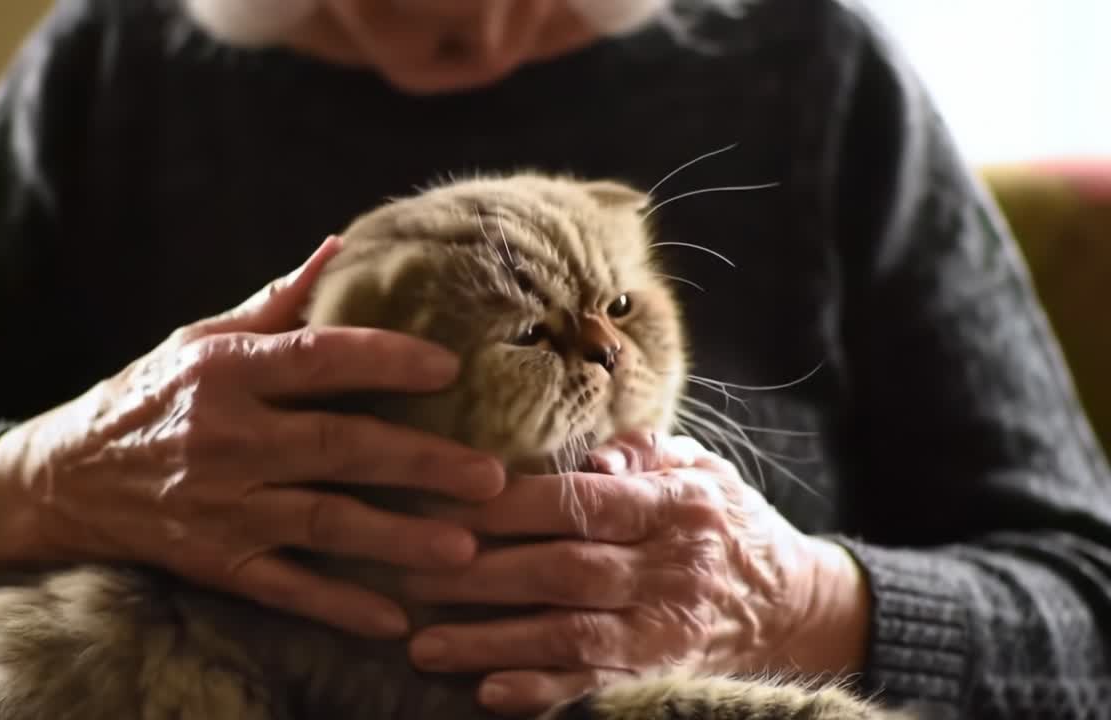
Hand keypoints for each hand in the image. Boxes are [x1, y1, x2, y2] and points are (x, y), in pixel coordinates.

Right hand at [0, 235, 505, 637]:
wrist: (63, 479)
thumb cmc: (148, 397)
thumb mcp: (199, 339)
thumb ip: (275, 301)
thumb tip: (341, 247)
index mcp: (227, 372)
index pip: (317, 359)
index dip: (384, 361)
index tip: (448, 367)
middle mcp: (228, 439)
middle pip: (338, 449)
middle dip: (419, 464)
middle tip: (491, 477)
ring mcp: (222, 507)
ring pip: (323, 524)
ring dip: (396, 540)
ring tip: (464, 550)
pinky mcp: (215, 561)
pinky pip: (285, 589)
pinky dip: (338, 607)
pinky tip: (394, 621)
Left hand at [402, 432, 869, 715]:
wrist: (796, 607)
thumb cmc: (727, 524)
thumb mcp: (698, 468)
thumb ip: (640, 453)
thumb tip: (588, 451)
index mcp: (674, 507)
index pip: (582, 502)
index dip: (510, 505)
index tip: (444, 501)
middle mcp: (669, 571)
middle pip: (563, 570)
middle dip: (480, 574)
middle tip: (407, 572)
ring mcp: (664, 632)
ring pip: (568, 636)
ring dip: (492, 642)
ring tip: (422, 644)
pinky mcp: (658, 677)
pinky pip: (596, 688)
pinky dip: (543, 694)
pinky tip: (489, 693)